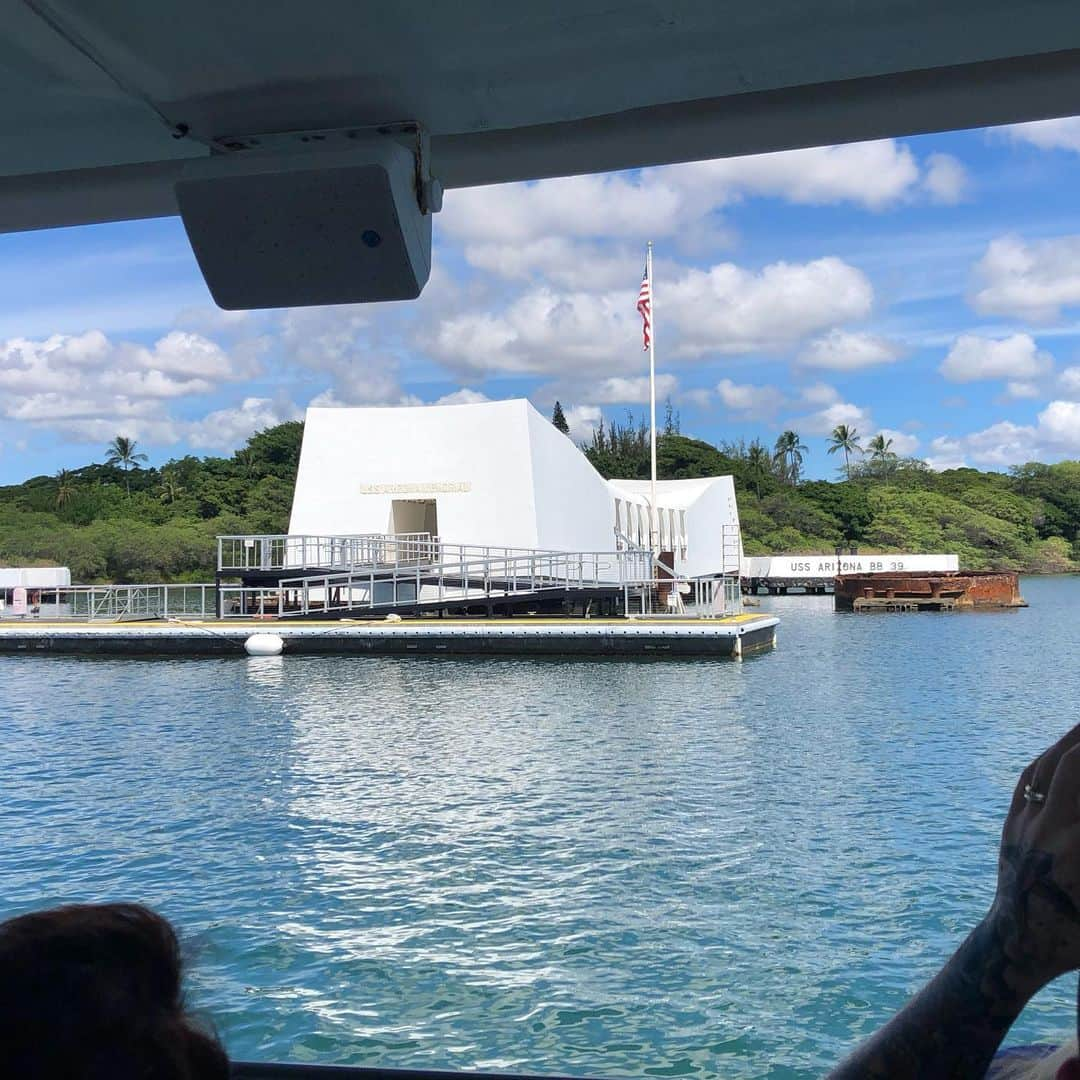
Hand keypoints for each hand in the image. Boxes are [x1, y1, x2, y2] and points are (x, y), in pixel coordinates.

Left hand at [988, 723, 1079, 993]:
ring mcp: (1028, 824)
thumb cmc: (1079, 935)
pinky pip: (1030, 781)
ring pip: (1050, 768)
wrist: (1021, 942)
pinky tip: (1065, 749)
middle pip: (1075, 767)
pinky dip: (1051, 759)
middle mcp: (1055, 831)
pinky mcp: (1011, 823)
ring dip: (1073, 741)